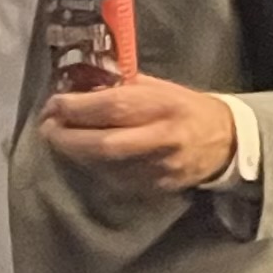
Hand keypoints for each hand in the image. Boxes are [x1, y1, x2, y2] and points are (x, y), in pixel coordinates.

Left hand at [40, 74, 237, 198]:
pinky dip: (94, 167)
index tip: (53, 104)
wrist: (225, 142)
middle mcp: (161, 139)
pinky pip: (115, 180)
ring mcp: (159, 168)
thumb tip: (78, 85)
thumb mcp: (158, 87)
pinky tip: (85, 156)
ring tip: (60, 139)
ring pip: (104, 166)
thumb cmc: (184, 107)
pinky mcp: (156, 188)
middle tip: (46, 128)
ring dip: (75, 153)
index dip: (75, 107)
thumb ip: (120, 86)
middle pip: (103, 144)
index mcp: (162, 106)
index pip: (111, 108)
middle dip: (66, 137)